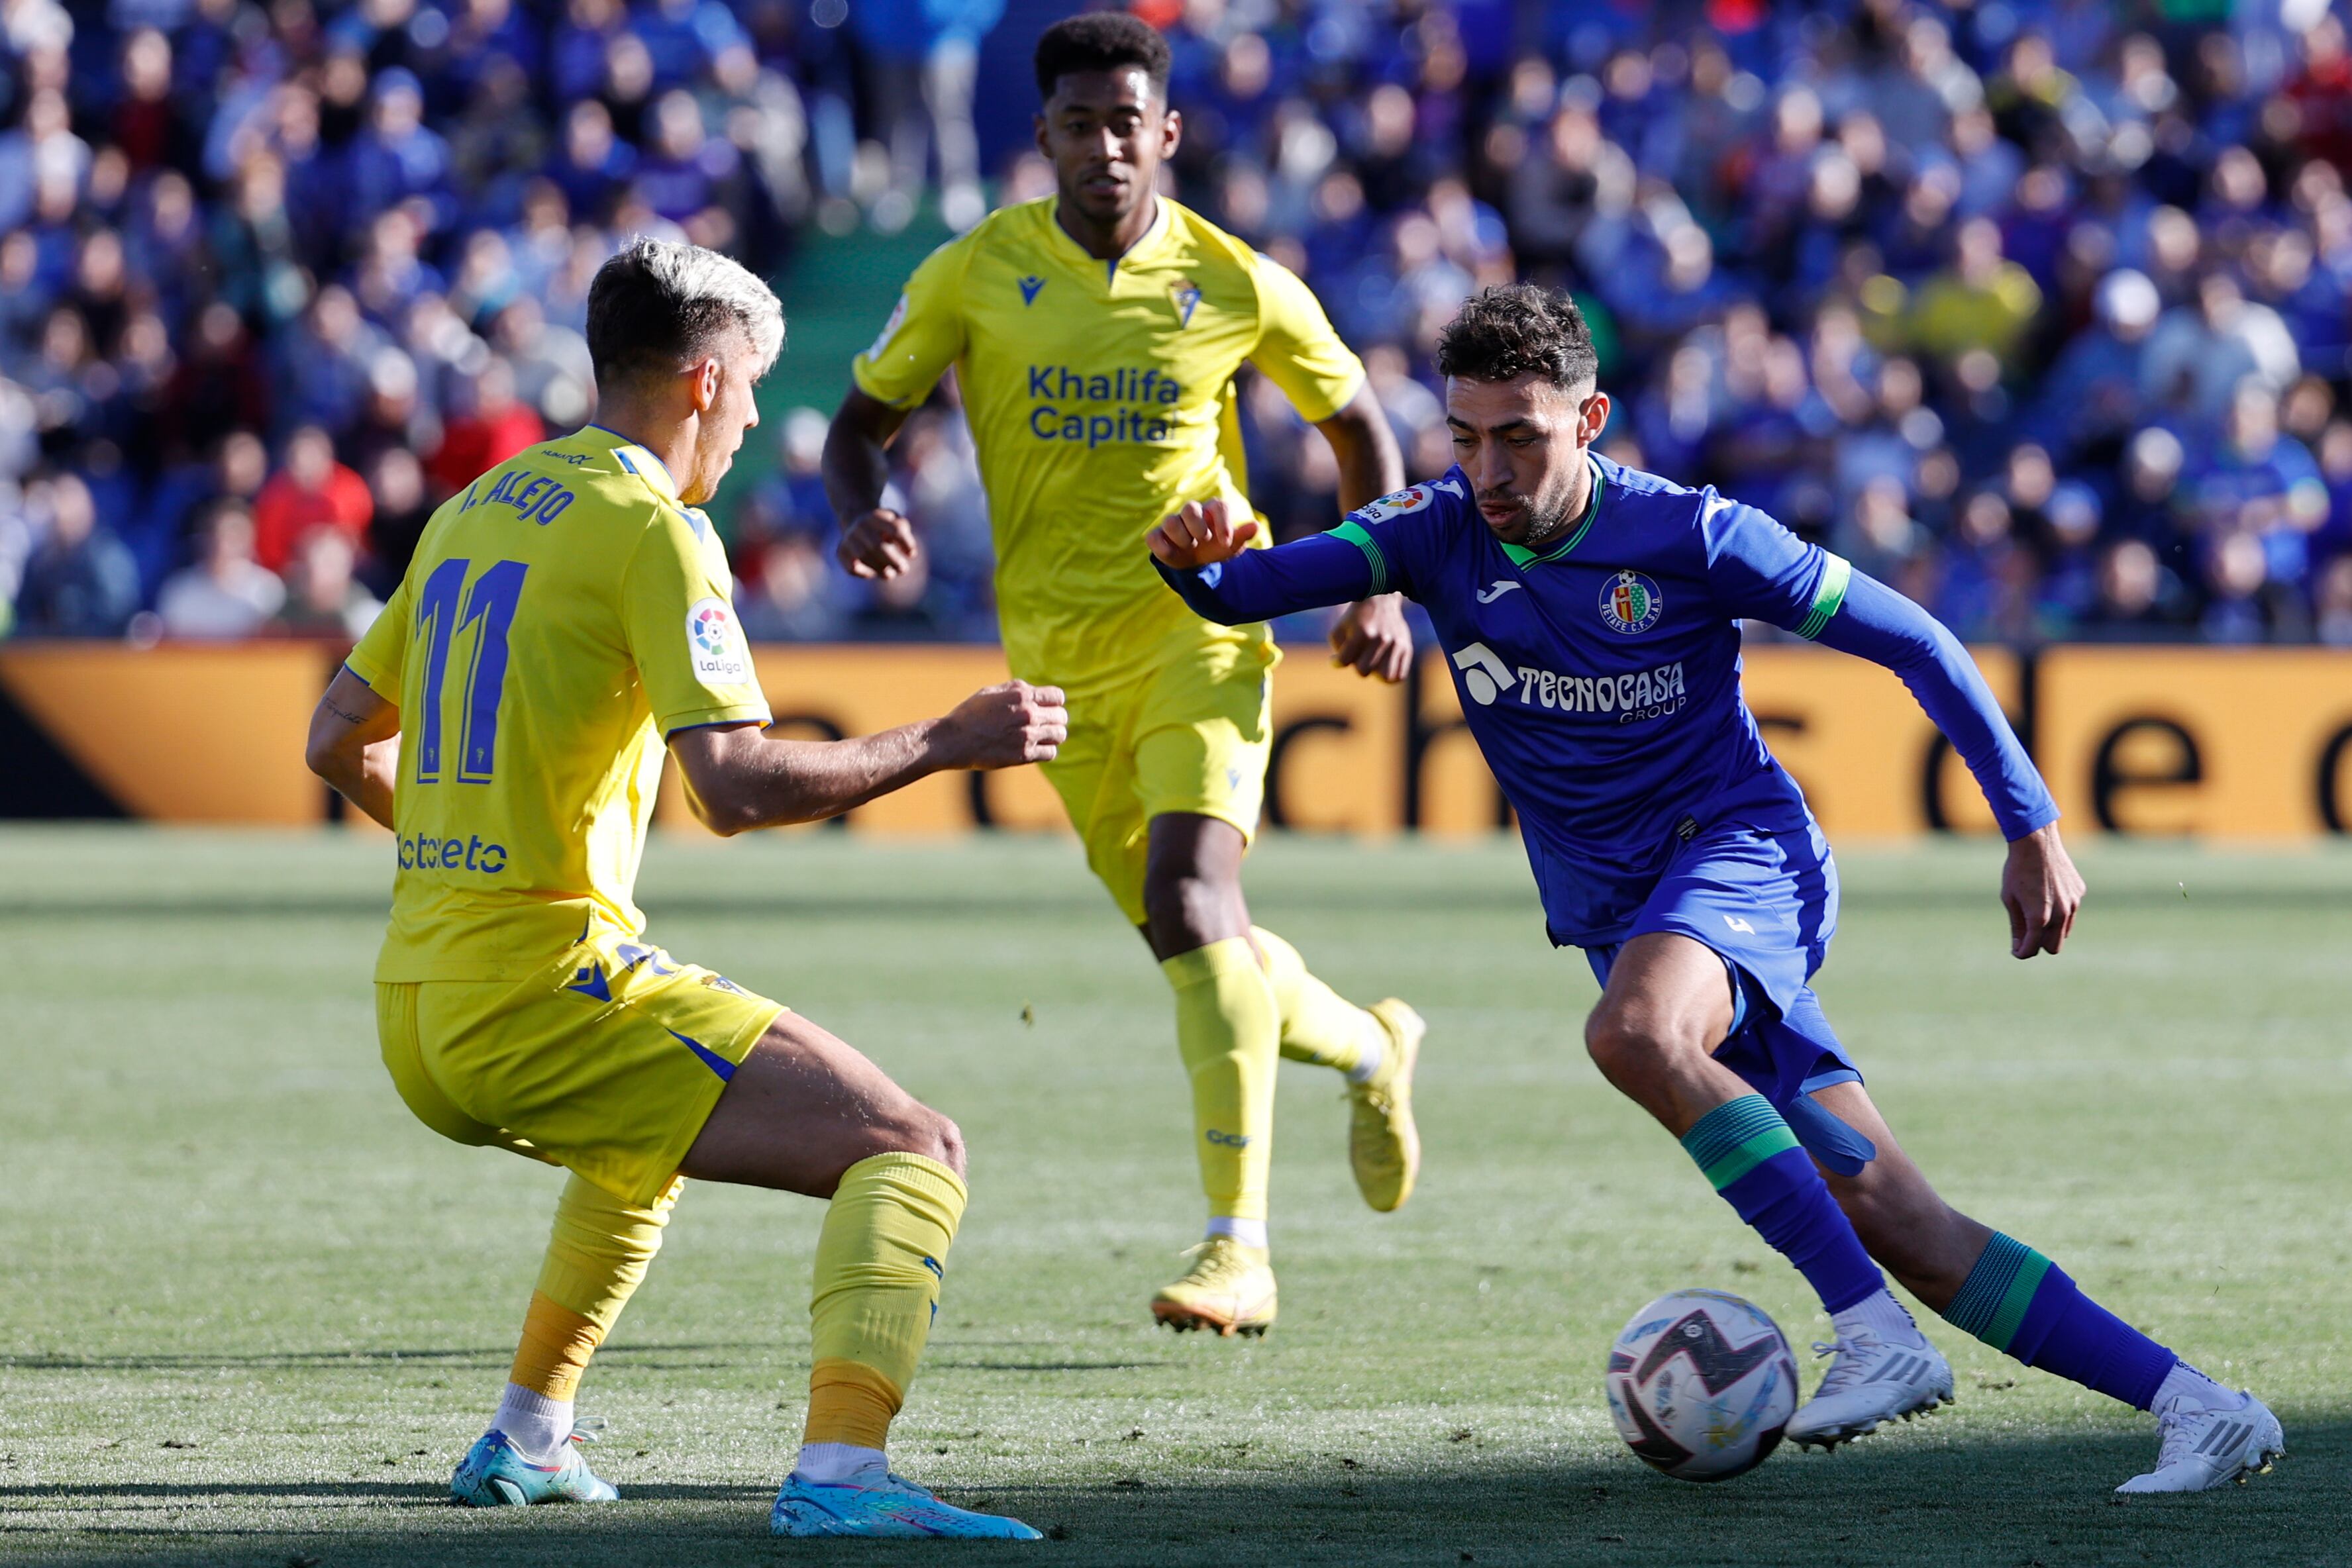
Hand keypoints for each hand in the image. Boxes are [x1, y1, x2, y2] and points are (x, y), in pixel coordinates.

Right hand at [838, 508, 919, 579]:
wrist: (855, 521)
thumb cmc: (884, 526)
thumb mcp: (896, 523)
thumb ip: (905, 535)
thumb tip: (911, 554)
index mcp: (877, 516)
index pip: (896, 530)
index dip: (906, 543)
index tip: (912, 554)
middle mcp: (861, 526)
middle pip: (878, 545)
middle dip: (893, 561)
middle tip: (903, 569)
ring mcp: (849, 538)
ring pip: (865, 557)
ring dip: (881, 569)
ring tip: (890, 574)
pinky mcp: (841, 551)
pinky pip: (852, 567)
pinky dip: (864, 573)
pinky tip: (872, 573)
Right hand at [933, 680, 1067, 769]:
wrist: (954, 740)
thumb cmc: (970, 714)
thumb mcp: (992, 691)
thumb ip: (1017, 689)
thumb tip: (1036, 692)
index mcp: (1021, 695)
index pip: (1058, 697)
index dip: (1054, 702)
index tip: (1046, 708)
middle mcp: (1027, 714)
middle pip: (1061, 716)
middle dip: (1055, 719)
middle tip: (1044, 724)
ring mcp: (1027, 735)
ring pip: (1059, 735)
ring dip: (1053, 735)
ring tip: (1042, 736)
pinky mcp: (1023, 755)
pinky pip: (1050, 753)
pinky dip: (1046, 750)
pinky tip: (1035, 748)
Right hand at [1147, 498, 1258, 569]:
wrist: (1197, 563)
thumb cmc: (1216, 548)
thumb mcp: (1231, 546)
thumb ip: (1242, 536)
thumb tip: (1255, 526)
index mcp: (1211, 510)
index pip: (1218, 506)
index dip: (1223, 523)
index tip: (1225, 542)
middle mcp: (1191, 512)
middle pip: (1189, 507)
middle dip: (1198, 527)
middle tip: (1203, 540)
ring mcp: (1173, 523)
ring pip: (1170, 521)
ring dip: (1182, 538)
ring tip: (1189, 547)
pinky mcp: (1158, 536)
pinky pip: (1153, 537)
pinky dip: (1162, 548)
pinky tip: (1173, 554)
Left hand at [1329, 592, 1412, 682]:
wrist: (1381, 599)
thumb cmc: (1356, 617)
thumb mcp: (1340, 628)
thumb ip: (1338, 648)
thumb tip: (1341, 664)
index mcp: (1362, 632)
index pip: (1344, 661)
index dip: (1336, 662)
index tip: (1336, 658)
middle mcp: (1381, 639)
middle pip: (1363, 671)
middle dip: (1357, 666)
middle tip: (1358, 656)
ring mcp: (1395, 644)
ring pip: (1385, 677)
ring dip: (1375, 674)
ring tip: (1372, 665)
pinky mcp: (1406, 647)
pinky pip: (1399, 675)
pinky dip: (1390, 677)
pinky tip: (1383, 668)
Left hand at [2000, 822, 2083, 958]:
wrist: (2037, 842)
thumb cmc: (2017, 870)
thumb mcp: (2010, 899)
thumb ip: (2017, 926)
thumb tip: (2019, 947)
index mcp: (2039, 917)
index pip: (2032, 948)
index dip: (2022, 952)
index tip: (2016, 950)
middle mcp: (2060, 913)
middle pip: (2053, 947)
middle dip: (2039, 945)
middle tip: (2026, 935)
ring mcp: (2073, 903)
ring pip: (2064, 931)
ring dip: (2050, 929)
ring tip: (2035, 912)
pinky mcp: (2079, 893)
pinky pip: (2070, 910)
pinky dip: (2059, 910)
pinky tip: (2047, 893)